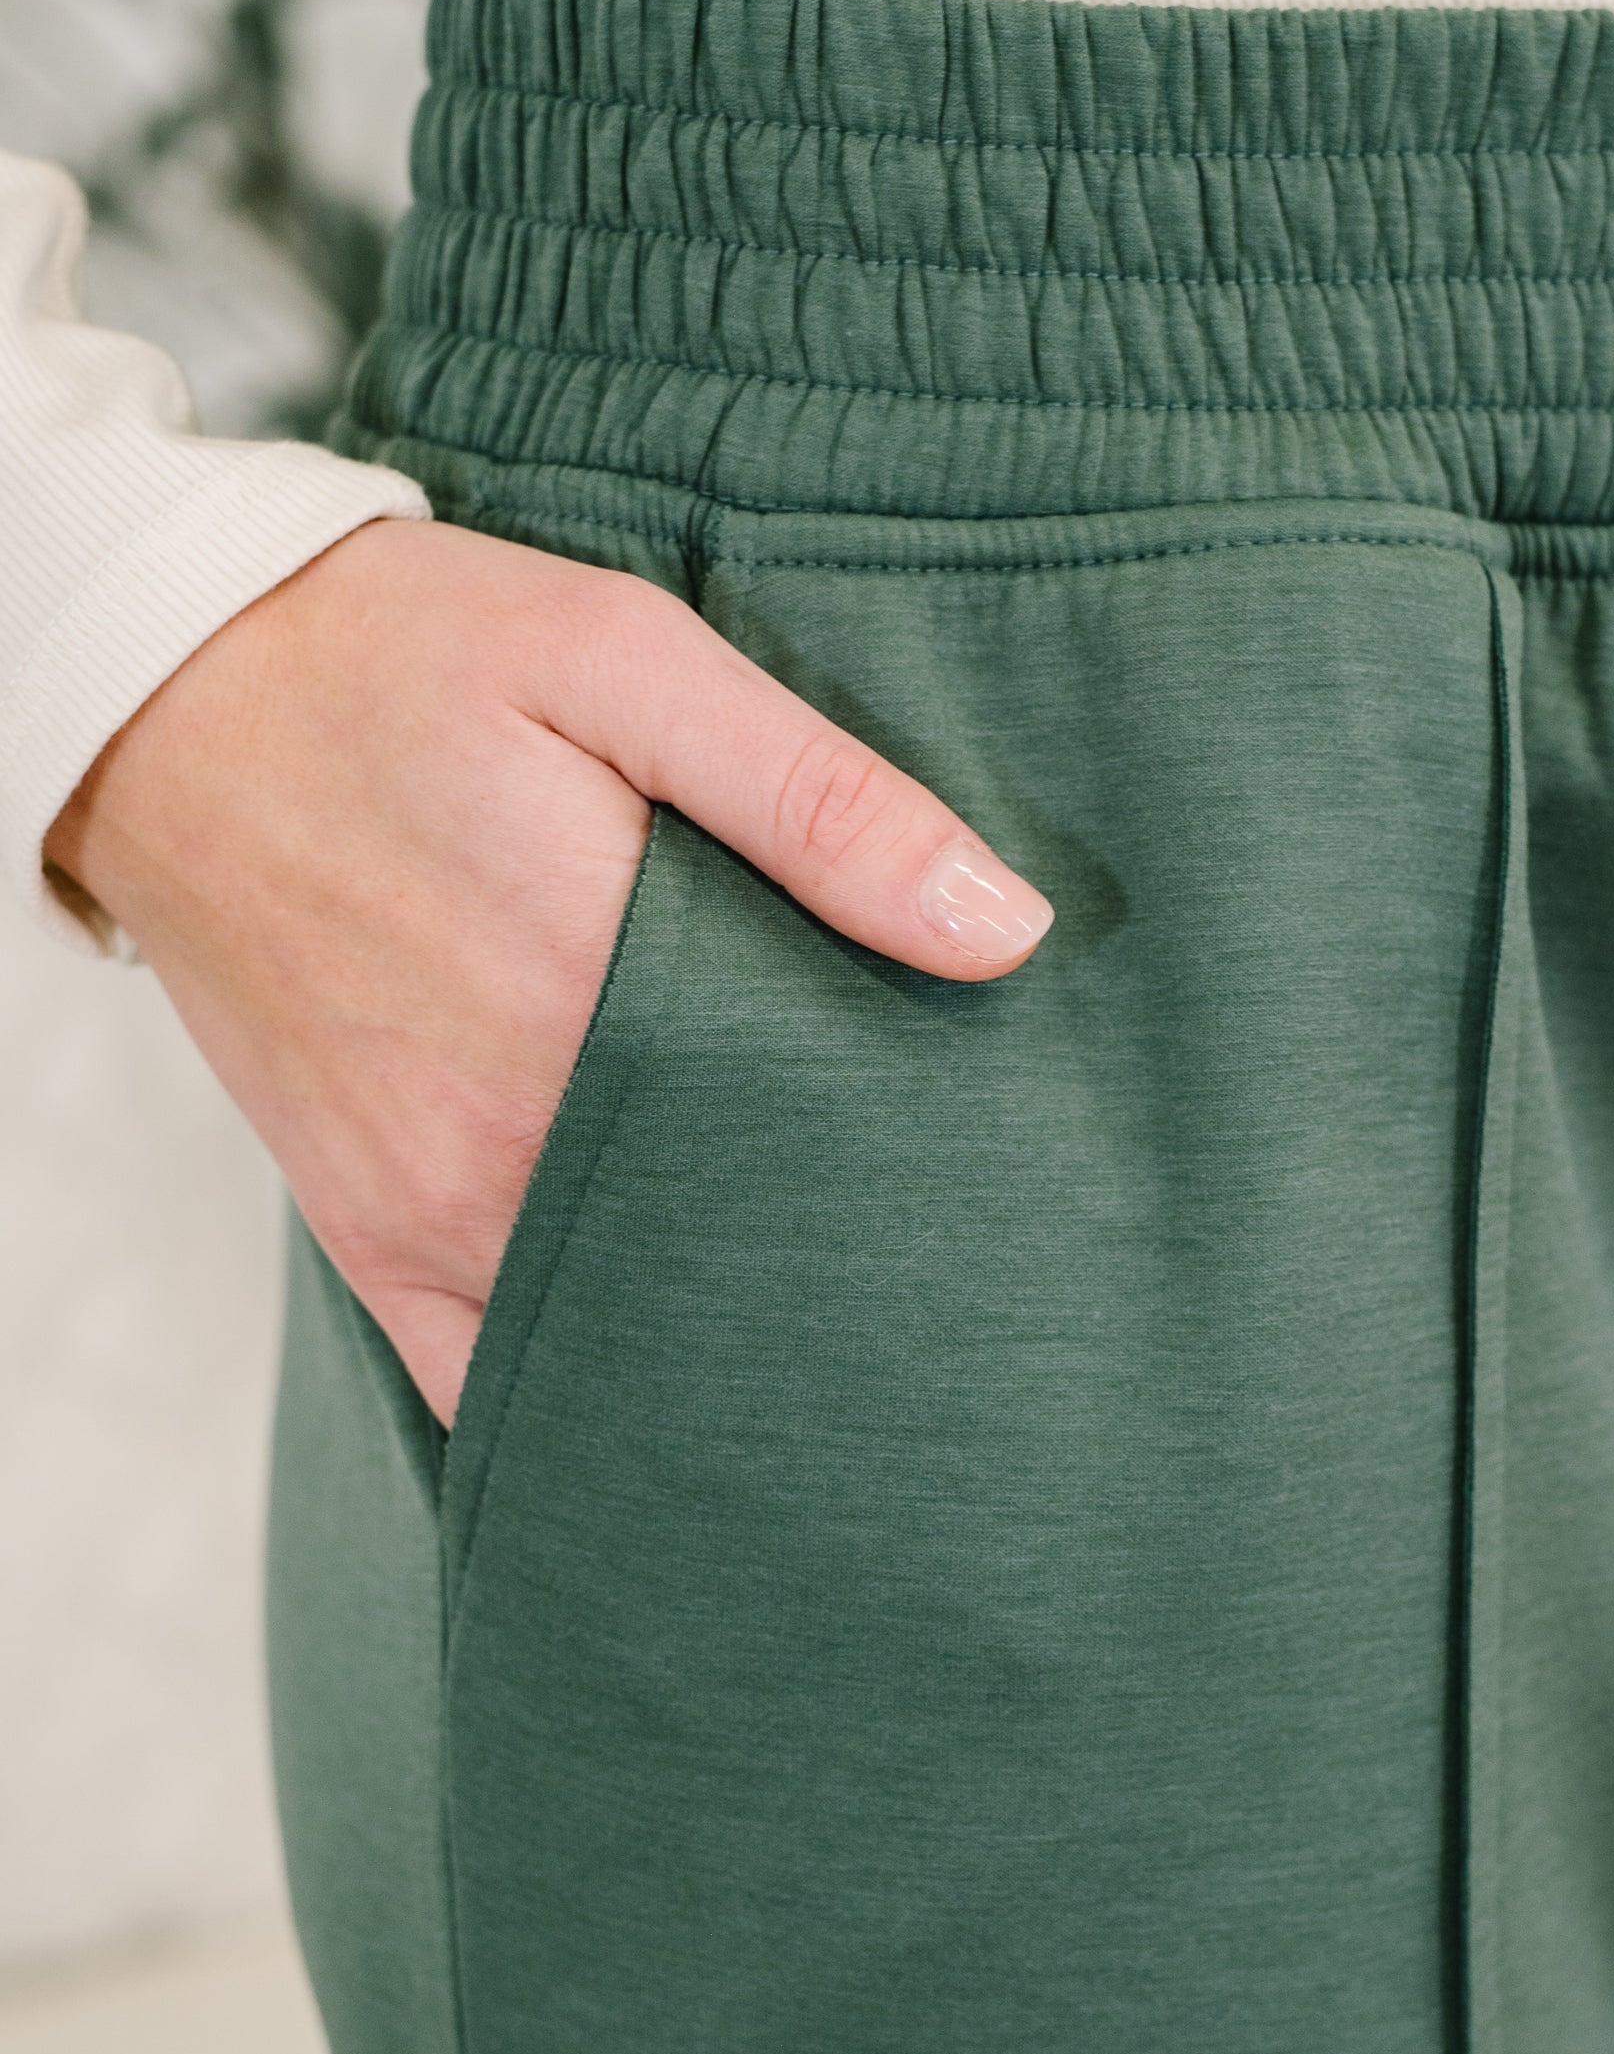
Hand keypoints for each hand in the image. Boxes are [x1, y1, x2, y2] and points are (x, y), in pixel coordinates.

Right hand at [44, 517, 1051, 1425]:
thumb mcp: (626, 659)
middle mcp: (514, 1137)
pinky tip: (682, 1392)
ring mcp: (431, 1203)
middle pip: (743, 1256)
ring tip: (845, 1307)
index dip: (930, 1174)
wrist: (168, 694)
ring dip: (737, 1333)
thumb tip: (1004, 933)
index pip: (830, 1146)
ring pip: (633, 1334)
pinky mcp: (369, 1230)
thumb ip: (818, 801)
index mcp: (603, 994)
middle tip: (951, 1247)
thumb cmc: (407, 657)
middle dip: (849, 1264)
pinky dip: (589, 1396)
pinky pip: (489, 1378)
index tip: (1006, 1172)